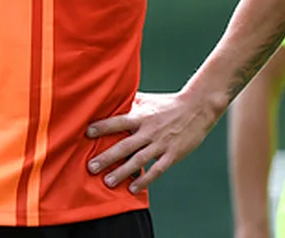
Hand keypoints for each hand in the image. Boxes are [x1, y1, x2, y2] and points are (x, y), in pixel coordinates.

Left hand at [85, 91, 221, 193]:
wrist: (198, 109)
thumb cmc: (169, 104)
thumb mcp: (148, 99)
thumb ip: (130, 102)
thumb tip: (110, 96)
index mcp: (142, 116)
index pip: (119, 121)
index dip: (103, 127)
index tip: (87, 133)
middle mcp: (149, 130)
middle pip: (125, 145)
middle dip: (107, 157)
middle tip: (91, 167)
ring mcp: (161, 144)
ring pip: (138, 160)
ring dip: (122, 172)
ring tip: (107, 182)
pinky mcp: (172, 155)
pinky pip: (157, 170)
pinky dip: (144, 180)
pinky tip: (133, 189)